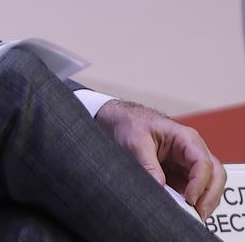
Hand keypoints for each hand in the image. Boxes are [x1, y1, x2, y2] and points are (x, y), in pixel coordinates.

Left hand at [96, 99, 225, 219]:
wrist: (122, 122)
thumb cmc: (132, 125)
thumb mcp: (135, 142)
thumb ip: (147, 164)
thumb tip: (159, 185)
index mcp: (185, 138)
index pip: (203, 162)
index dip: (200, 183)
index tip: (189, 199)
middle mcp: (192, 151)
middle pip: (215, 174)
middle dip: (210, 195)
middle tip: (198, 213)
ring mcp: (188, 163)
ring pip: (209, 184)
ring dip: (204, 200)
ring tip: (193, 216)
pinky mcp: (181, 174)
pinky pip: (194, 189)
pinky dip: (193, 201)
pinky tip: (183, 210)